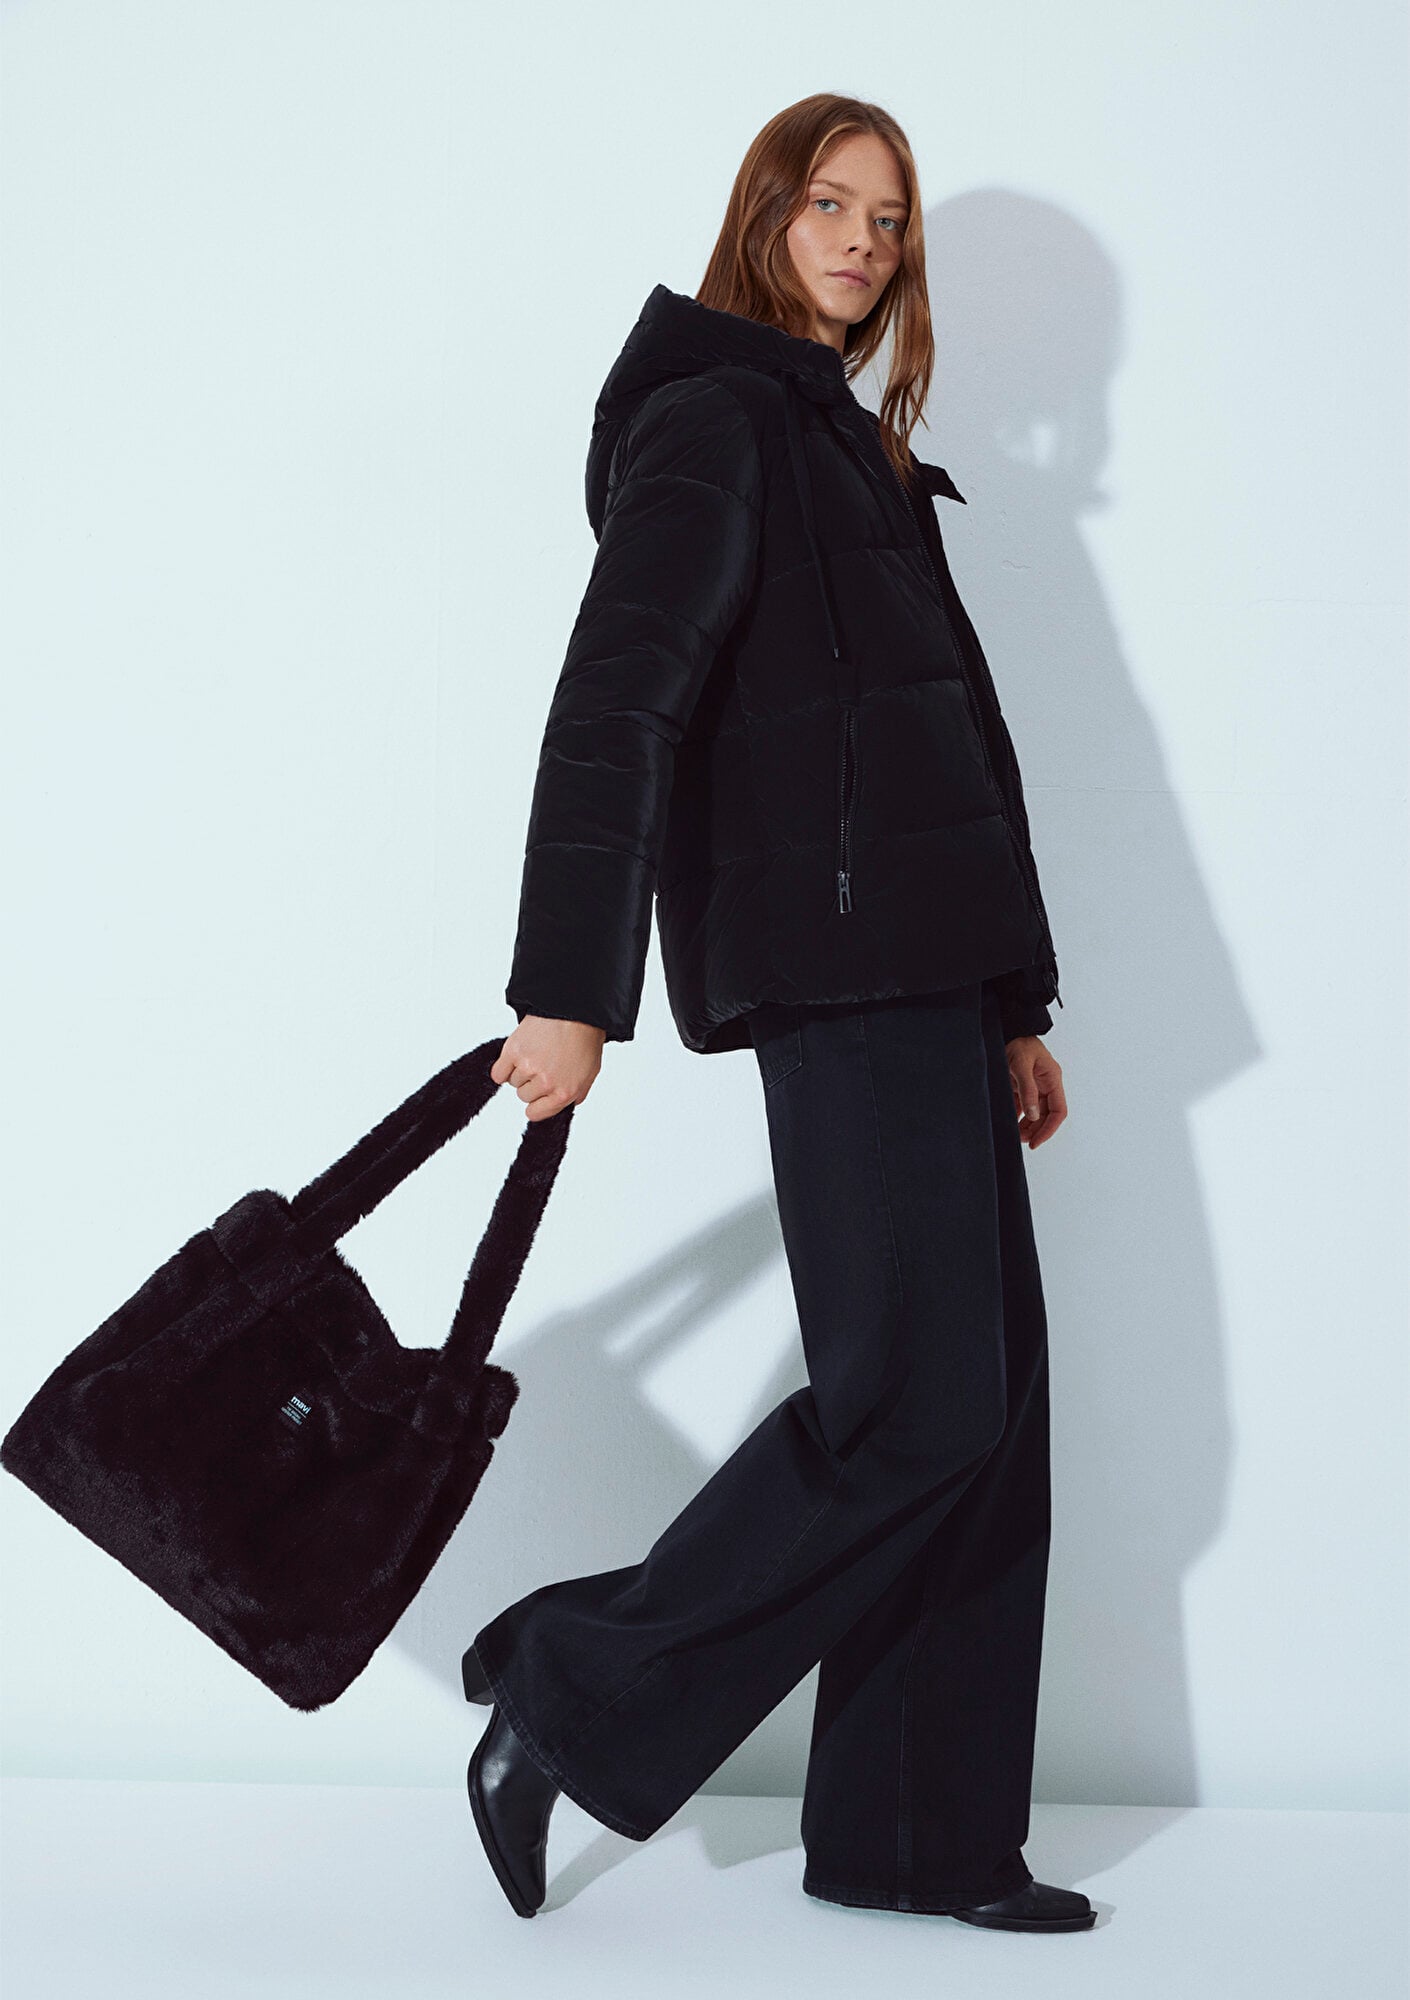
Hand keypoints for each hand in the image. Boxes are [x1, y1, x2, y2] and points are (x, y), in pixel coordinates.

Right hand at [492, 1016, 606, 1121]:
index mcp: (564, 1092)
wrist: (576, 1008)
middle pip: (523, 1096)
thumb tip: (563, 1105)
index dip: (535, 1105)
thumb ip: (577, 1094)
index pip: (536, 1113)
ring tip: (535, 1053)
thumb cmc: (585, 1037)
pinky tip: (514, 1059)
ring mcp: (528, 1066)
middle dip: (531, 1084)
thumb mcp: (590, 1072)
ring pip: (513, 1081)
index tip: (535, 1099)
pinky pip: (498, 1072)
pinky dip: (503, 1068)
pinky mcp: (514, 1050)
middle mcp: (545, 1082)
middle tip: (542, 1065)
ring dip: (520, 1071)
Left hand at [1004, 1035, 1066, 1148]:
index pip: (1058, 1111)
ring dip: (1028, 1126)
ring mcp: (1035, 1086)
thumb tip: (1033, 1115)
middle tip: (1022, 1141)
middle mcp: (1046, 1085)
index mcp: (1052, 1079)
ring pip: (1035, 1114)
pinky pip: (1024, 1107)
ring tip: (1015, 1135)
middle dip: (1036, 1130)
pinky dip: (1018, 1117)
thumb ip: (1027, 1089)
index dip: (1049, 1129)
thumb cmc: (1018, 1042)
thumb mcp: (1021, 1064)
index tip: (1036, 1142)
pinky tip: (1010, 1125)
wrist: (1008, 1030)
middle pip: (1046, 1116)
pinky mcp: (1022, 1086)